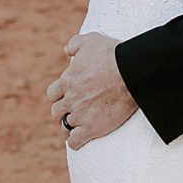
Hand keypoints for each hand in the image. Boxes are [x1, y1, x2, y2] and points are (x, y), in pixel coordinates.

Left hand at [48, 32, 136, 149]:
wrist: (130, 74)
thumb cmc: (112, 55)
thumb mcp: (90, 40)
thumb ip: (74, 44)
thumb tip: (66, 51)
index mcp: (67, 81)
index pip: (53, 94)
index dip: (60, 95)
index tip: (68, 96)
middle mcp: (69, 99)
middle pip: (57, 111)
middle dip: (64, 111)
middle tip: (74, 111)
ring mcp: (79, 115)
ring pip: (65, 127)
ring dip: (69, 127)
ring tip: (77, 127)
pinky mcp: (91, 129)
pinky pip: (74, 141)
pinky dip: (75, 142)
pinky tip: (81, 140)